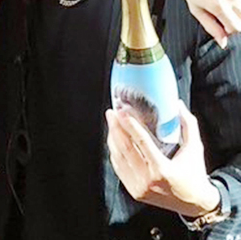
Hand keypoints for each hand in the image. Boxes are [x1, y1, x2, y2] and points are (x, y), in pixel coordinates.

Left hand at [106, 101, 220, 217]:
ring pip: (118, 157)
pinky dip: (114, 152)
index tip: (122, 111)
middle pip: (125, 148)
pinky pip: (118, 167)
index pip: (141, 142)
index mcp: (162, 169)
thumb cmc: (194, 175)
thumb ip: (188, 125)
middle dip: (116, 127)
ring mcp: (138, 186)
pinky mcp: (133, 190)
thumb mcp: (195, 149)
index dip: (130, 125)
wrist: (194, 204)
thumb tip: (178, 104)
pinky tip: (114, 140)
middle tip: (112, 112)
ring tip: (112, 123)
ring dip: (112, 137)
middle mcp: (147, 179)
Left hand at [172, 0, 240, 48]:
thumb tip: (223, 42)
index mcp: (219, 6)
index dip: (231, 31)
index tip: (224, 27)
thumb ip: (210, 26)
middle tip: (226, 16)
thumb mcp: (195, 7)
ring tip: (227, 3)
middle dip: (238, 21)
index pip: (237, 28)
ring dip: (240, 10)